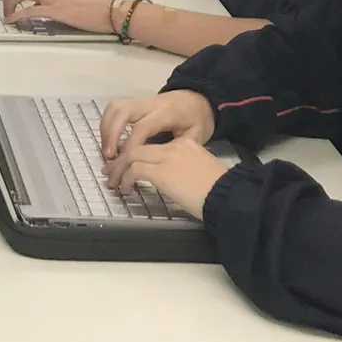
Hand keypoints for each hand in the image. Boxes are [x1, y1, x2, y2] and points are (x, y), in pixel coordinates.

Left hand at [0, 0, 115, 32]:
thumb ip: (57, 4)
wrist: (111, 11)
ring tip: (6, 15)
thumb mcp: (71, 4)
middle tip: (4, 9)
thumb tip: (43, 11)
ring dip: (10, 3)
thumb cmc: (95, 11)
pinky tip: (12, 21)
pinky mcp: (58, 11)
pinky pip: (32, 9)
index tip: (8, 2)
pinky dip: (18, 15)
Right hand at [99, 92, 216, 160]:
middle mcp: (151, 104)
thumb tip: (154, 163)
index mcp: (167, 113)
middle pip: (122, 111)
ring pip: (115, 107)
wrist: (199, 98)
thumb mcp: (196, 136)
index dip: (131, 144)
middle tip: (109, 155)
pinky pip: (115, 108)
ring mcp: (141, 101)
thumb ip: (175, 148)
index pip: (142, 127)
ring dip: (106, 127)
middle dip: (111, 133)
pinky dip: (107, 123)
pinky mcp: (136, 102)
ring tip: (106, 149)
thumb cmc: (198, 120)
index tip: (125, 161)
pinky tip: (109, 140)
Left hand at [104, 135, 228, 217]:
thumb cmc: (220, 192)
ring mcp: (167, 157)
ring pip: (131, 156)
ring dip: (119, 170)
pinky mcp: (162, 172)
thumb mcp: (201, 174)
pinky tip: (127, 189)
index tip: (129, 166)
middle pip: (137, 147)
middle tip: (111, 172)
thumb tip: (171, 181)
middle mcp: (175, 146)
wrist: (230, 196)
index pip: (154, 146)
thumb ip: (184, 170)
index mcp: (186, 144)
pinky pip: (135, 170)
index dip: (137, 155)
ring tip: (114, 183)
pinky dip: (126, 179)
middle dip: (120, 160)